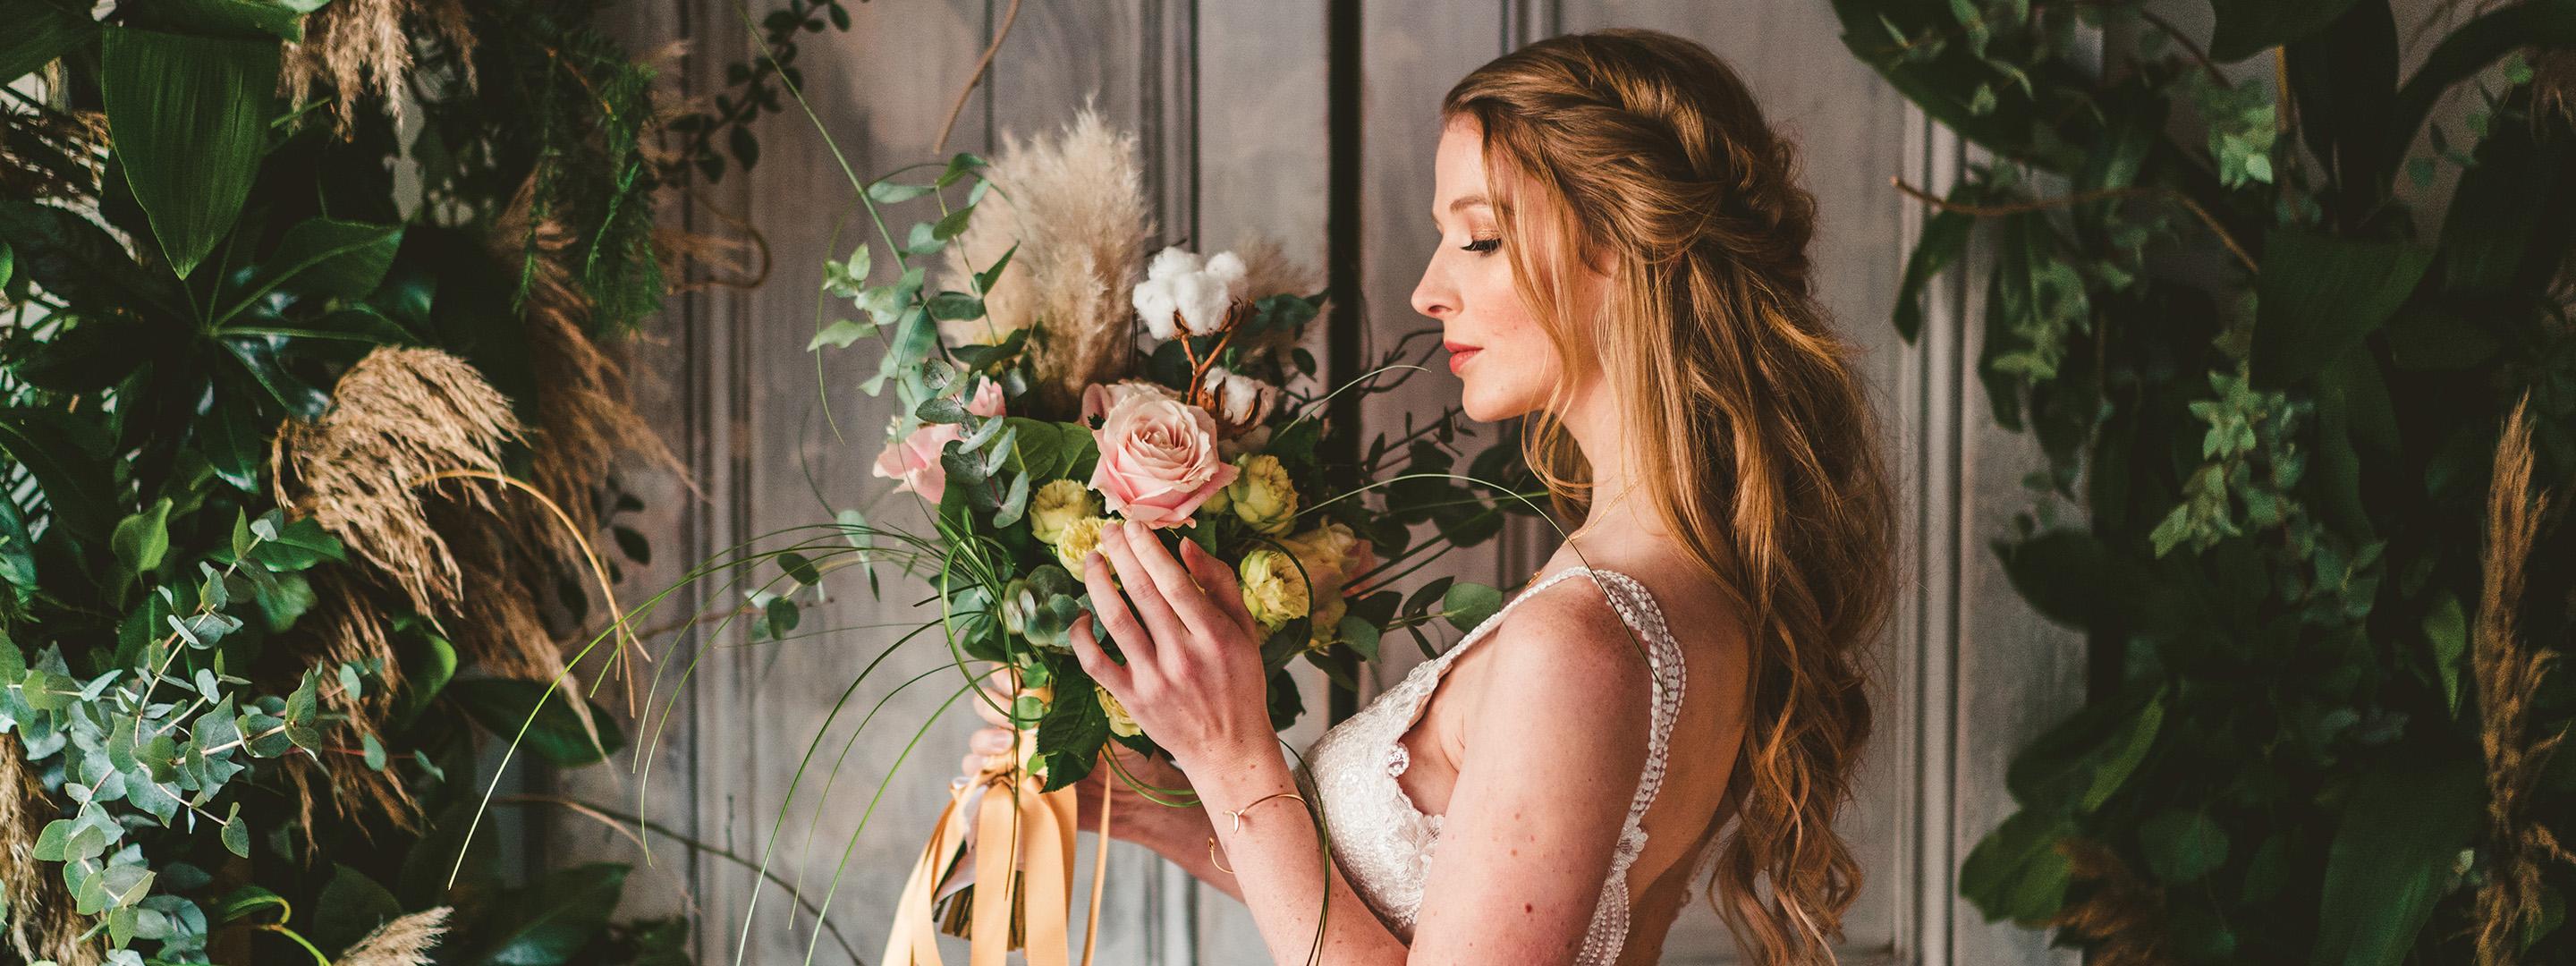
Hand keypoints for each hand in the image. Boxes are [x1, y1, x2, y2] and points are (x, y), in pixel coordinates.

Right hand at [958, 670, 1207, 852]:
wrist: (1132, 797)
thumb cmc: (1126, 751)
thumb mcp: (1110, 715)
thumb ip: (1086, 691)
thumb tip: (1072, 664)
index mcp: (1045, 697)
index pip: (1011, 675)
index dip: (1007, 674)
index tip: (1019, 681)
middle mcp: (1025, 721)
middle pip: (988, 702)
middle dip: (995, 705)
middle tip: (1016, 715)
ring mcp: (1014, 752)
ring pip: (979, 737)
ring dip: (986, 737)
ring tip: (1009, 743)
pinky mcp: (1010, 781)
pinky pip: (977, 774)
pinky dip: (976, 770)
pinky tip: (995, 768)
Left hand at [1071, 520, 1276, 771]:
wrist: (1228, 748)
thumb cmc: (1239, 681)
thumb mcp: (1245, 630)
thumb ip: (1220, 584)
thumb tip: (1185, 546)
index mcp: (1215, 636)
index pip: (1173, 581)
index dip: (1148, 548)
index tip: (1133, 525)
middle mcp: (1183, 656)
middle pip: (1141, 592)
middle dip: (1120, 553)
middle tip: (1107, 530)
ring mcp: (1154, 680)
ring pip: (1115, 620)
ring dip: (1097, 584)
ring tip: (1091, 560)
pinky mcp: (1132, 700)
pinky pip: (1095, 662)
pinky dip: (1082, 636)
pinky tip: (1082, 615)